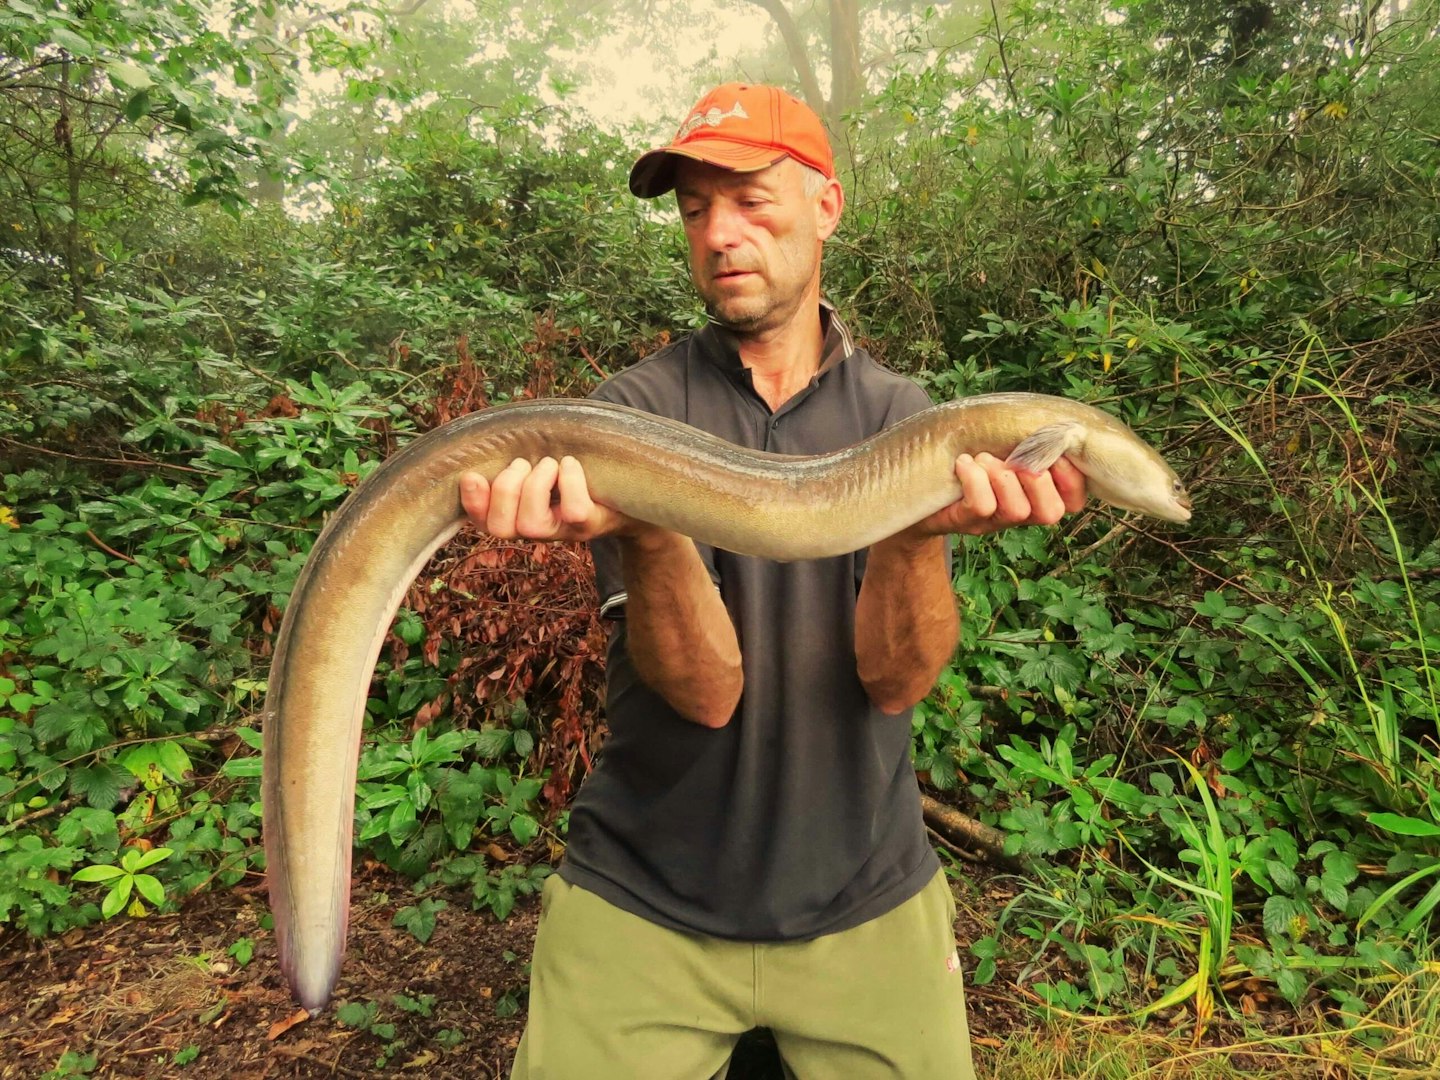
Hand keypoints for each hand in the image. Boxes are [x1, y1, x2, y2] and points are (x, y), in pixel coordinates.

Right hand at [459, 456, 637, 541]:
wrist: (632, 491)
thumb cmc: (580, 468)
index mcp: (519, 513)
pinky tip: (572, 465)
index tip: (472, 475)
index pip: (483, 522)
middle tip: (525, 463)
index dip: (472, 503)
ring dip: (536, 483)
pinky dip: (569, 480)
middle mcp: (537, 530)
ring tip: (550, 464)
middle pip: (500, 527)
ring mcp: (563, 532)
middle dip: (505, 487)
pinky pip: (572, 509)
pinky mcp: (589, 526)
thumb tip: (493, 439)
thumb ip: (520, 458)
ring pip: (530, 523)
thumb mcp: (546, 462)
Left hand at [913, 453, 1086, 537]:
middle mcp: (1022, 513)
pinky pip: (982, 506)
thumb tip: (1055, 418)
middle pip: (1051, 512)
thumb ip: (1029, 436)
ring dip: (1001, 476)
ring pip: (1017, 510)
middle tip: (1015, 459)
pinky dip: (974, 479)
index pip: (1074, 501)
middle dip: (1037, 479)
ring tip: (983, 458)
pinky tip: (963, 463)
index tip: (1054, 450)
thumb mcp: (1004, 442)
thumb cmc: (970, 453)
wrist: (917, 483)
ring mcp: (994, 522)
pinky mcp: (966, 523)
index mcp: (1039, 493)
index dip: (1071, 478)